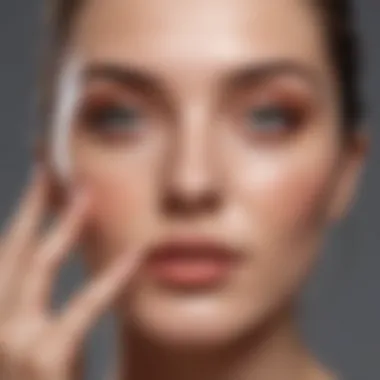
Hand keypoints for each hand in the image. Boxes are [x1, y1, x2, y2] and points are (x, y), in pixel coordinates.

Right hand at [0, 167, 141, 379]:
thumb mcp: (36, 345)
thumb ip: (45, 311)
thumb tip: (63, 277)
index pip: (10, 253)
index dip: (25, 215)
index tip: (43, 182)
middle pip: (15, 248)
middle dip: (33, 204)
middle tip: (53, 167)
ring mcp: (12, 342)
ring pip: (38, 266)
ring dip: (62, 225)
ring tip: (85, 191)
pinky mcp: (45, 361)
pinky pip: (82, 308)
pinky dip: (109, 280)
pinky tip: (135, 254)